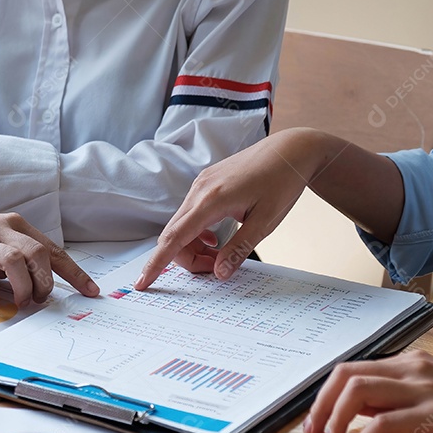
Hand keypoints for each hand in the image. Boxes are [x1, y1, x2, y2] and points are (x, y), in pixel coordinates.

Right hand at [0, 210, 99, 309]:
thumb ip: (20, 260)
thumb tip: (46, 287)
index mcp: (15, 226)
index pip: (52, 250)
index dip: (74, 272)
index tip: (91, 292)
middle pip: (36, 253)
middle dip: (44, 281)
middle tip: (39, 300)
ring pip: (12, 260)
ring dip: (22, 287)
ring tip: (19, 302)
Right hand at [134, 129, 326, 289]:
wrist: (290, 150)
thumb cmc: (282, 182)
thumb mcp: (266, 221)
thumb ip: (239, 248)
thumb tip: (219, 274)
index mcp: (211, 200)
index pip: (174, 238)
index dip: (156, 263)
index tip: (142, 282)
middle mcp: (199, 191)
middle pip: (173, 235)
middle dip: (187, 259)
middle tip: (216, 269)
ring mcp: (199, 185)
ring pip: (180, 226)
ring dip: (193, 247)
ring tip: (220, 254)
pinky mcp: (205, 183)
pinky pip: (189, 214)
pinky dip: (196, 233)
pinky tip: (216, 237)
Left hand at [304, 350, 432, 432]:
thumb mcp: (429, 394)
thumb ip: (393, 396)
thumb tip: (353, 408)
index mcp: (408, 362)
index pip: (350, 369)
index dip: (324, 394)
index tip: (314, 419)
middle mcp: (412, 368)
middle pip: (347, 375)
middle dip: (321, 404)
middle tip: (312, 432)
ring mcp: (425, 388)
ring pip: (359, 391)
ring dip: (335, 418)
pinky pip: (386, 421)